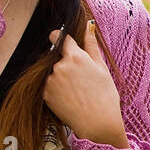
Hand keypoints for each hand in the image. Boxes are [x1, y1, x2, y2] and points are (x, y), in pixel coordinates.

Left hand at [44, 23, 128, 148]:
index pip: (59, 37)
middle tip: (80, 79)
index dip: (59, 38)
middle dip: (64, 63)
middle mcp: (59, 66)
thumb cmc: (105, 95)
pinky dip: (54, 89)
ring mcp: (50, 80)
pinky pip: (46, 85)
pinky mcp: (44, 93)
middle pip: (56, 57)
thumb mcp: (101, 68)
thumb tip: (88, 26)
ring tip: (75, 90)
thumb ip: (91, 46)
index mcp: (75, 57)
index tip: (59, 39)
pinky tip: (68, 97)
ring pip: (51, 72)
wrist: (97, 123)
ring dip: (59, 76)